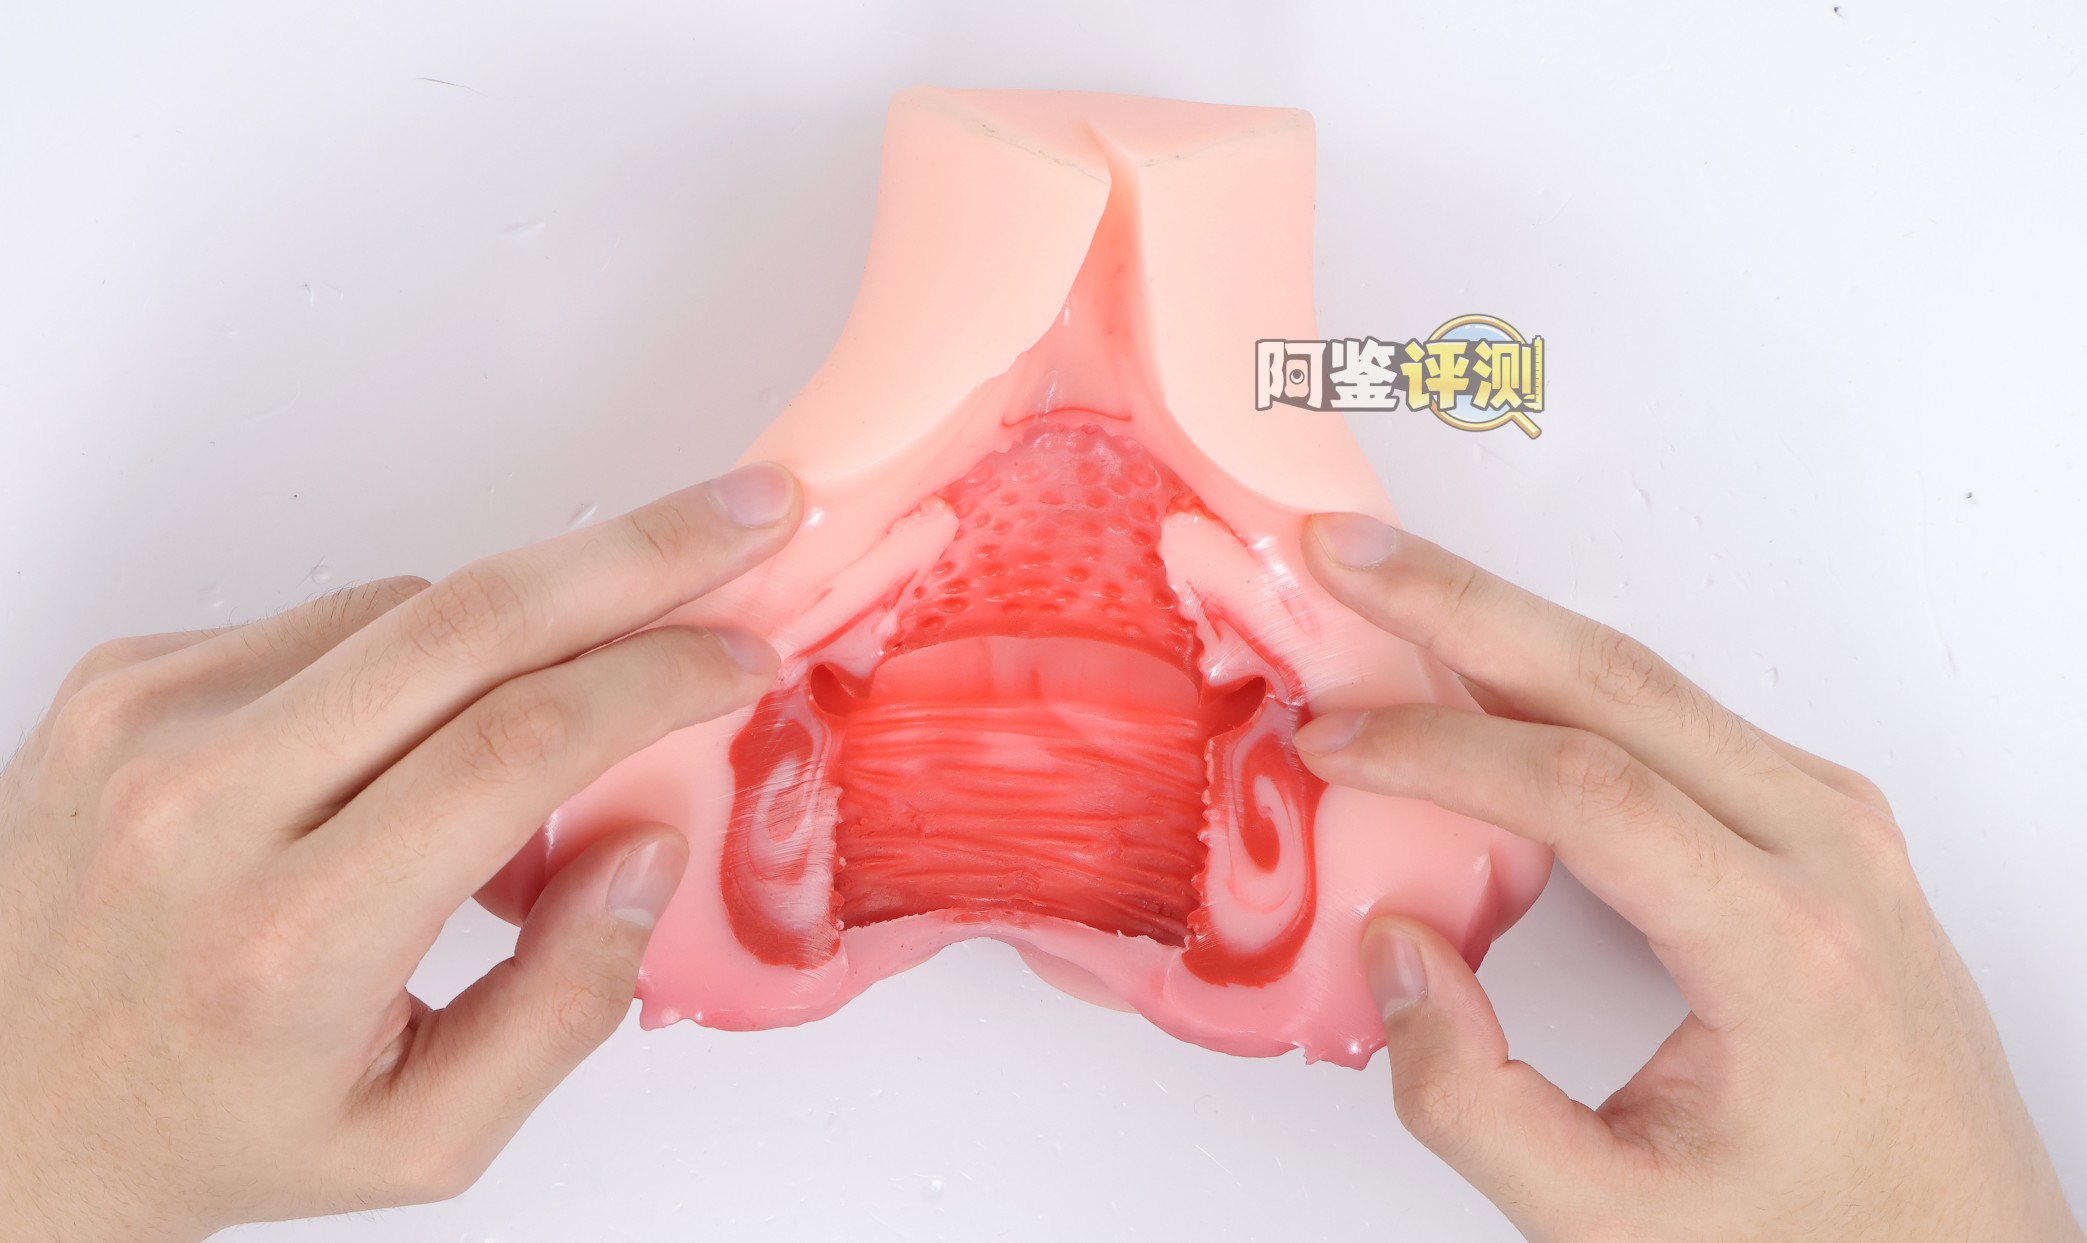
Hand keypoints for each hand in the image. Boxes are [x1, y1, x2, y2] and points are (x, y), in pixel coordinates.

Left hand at [0, 464, 799, 1241]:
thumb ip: (564, 1004)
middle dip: (639, 553)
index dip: (656, 679)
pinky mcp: (120, 678)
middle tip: (745, 511)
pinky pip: (328, 621)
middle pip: (470, 621)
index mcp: (293, 937)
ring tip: (555, 707)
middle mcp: (204, 808)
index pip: (518, 747)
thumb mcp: (422, 1137)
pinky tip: (408, 739)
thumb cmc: (208, 1125)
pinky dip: (410, 655)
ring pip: (408, 608)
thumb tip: (644, 845)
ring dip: (523, 627)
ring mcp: (149, 726)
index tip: (740, 654)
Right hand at [1293, 513, 2082, 1242]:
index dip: (1439, 753)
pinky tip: (1483, 672)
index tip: (1333, 743)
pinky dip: (1561, 681)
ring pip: (1646, 681)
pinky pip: (1675, 719)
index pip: (1587, 792)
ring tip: (1389, 588)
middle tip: (1344, 553)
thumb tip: (1394, 948)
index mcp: (1786, 944)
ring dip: (1507, 626)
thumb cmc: (1822, 1237)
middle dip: (1461, 603)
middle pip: (1618, 681)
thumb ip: (1470, 1098)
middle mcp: (1828, 852)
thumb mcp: (1616, 1222)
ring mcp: (1832, 823)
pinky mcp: (1817, 822)